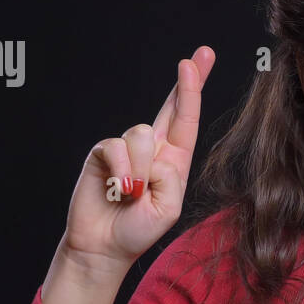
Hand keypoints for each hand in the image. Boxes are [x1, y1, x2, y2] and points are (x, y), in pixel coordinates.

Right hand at [60, 46, 215, 272]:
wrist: (104, 246)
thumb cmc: (139, 229)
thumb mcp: (169, 208)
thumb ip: (169, 177)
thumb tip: (153, 152)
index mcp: (174, 160)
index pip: (186, 120)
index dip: (193, 90)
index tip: (200, 61)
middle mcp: (152, 149)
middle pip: (170, 106)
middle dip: (187, 81)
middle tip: (198, 56)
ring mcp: (127, 148)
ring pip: (142, 134)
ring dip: (141, 170)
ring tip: (133, 194)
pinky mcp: (103, 152)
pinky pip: (117, 147)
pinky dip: (122, 172)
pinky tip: (118, 190)